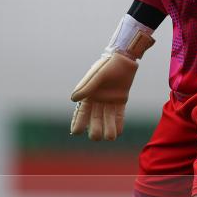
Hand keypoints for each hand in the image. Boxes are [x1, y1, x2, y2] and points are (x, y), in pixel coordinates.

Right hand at [70, 14, 154, 139]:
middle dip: (94, 129)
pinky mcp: (120, 101)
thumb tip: (73, 100)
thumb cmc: (107, 65)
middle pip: (94, 119)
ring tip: (110, 137)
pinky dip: (118, 124)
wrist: (124, 59)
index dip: (77, 122)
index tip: (75, 132)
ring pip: (107, 119)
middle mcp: (98, 100)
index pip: (81, 112)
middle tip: (95, 136)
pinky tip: (117, 132)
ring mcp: (109, 101)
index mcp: (89, 95)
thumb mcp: (96, 76)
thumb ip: (87, 87)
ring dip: (107, 129)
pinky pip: (119, 115)